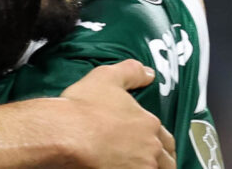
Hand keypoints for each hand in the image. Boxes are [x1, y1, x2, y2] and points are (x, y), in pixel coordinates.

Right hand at [58, 60, 175, 167]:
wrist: (65, 133)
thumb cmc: (82, 109)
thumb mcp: (106, 77)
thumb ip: (131, 72)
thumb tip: (148, 73)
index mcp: (148, 123)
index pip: (165, 137)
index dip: (159, 140)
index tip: (152, 143)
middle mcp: (149, 149)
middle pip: (166, 161)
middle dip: (161, 161)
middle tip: (151, 161)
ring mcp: (139, 168)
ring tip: (138, 167)